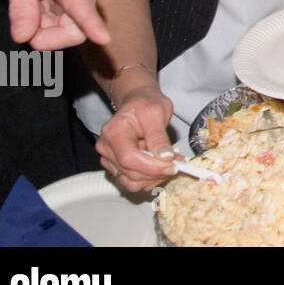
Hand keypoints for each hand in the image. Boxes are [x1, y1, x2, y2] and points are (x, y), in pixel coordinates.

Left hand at [0, 0, 108, 50]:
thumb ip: (21, 7)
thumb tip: (24, 38)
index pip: (81, 7)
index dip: (92, 25)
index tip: (105, 39)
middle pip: (75, 29)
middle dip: (47, 35)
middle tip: (23, 22)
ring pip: (70, 28)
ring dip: (46, 27)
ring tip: (31, 4)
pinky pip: (68, 22)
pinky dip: (48, 22)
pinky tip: (39, 4)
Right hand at [97, 71, 174, 191]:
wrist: (138, 102)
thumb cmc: (145, 104)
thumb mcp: (157, 112)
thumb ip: (159, 136)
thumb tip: (164, 156)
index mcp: (113, 132)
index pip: (129, 158)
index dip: (151, 166)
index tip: (171, 165)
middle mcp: (107, 148)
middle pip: (130, 173)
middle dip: (156, 173)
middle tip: (177, 164)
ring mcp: (109, 159)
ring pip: (131, 182)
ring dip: (154, 177)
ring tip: (170, 164)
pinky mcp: (117, 166)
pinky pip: (133, 181)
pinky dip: (150, 178)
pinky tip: (161, 166)